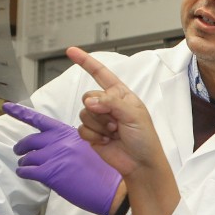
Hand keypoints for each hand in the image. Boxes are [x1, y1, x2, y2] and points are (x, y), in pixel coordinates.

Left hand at [6, 102, 121, 214]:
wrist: (111, 188)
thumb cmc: (102, 171)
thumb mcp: (87, 148)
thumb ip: (67, 144)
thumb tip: (51, 148)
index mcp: (68, 133)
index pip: (40, 120)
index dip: (20, 113)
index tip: (7, 106)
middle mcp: (59, 142)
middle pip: (30, 140)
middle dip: (21, 147)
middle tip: (19, 152)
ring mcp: (54, 156)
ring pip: (27, 157)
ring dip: (24, 163)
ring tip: (26, 167)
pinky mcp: (50, 173)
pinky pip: (27, 171)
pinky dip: (24, 172)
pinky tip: (25, 174)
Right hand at [64, 47, 169, 182]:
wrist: (140, 163)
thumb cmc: (144, 138)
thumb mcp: (133, 114)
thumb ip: (111, 102)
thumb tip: (89, 102)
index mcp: (120, 95)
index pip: (100, 74)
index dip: (85, 62)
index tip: (71, 51)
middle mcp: (108, 104)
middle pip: (88, 96)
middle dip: (101, 111)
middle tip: (116, 123)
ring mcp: (99, 119)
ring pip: (84, 114)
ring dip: (100, 126)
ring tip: (114, 133)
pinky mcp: (92, 134)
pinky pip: (82, 128)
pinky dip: (94, 136)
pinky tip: (107, 141)